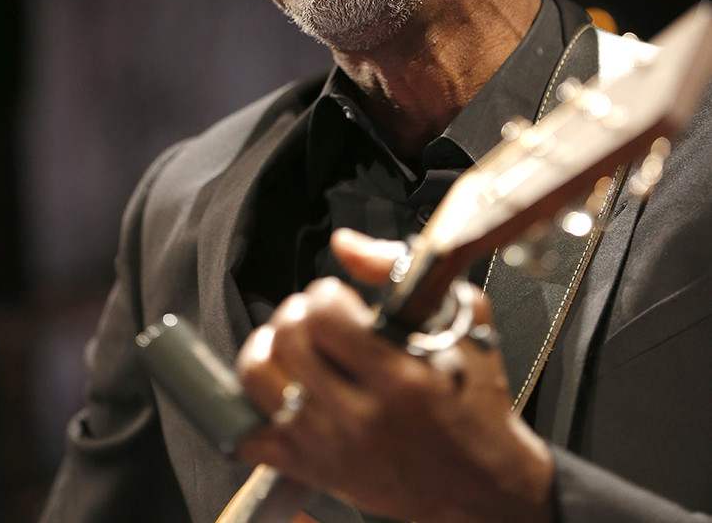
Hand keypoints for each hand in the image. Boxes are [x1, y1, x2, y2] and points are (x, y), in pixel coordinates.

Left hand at [236, 230, 554, 522]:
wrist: (481, 486)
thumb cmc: (474, 401)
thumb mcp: (462, 320)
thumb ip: (401, 270)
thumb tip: (346, 245)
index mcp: (399, 377)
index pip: (324, 314)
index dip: (326, 293)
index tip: (339, 298)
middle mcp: (359, 416)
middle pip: (287, 339)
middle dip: (298, 313)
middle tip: (318, 319)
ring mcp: (330, 446)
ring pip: (259, 379)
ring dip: (270, 350)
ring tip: (295, 347)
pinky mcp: (312, 469)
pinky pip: (250, 433)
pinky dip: (255, 405)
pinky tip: (283, 390)